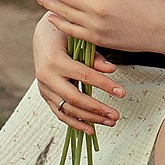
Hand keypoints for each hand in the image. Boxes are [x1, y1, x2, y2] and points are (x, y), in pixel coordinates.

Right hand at [33, 13, 122, 135]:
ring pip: (67, 109)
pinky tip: (91, 130)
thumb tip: (111, 70)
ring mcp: (43, 88)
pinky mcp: (45, 95)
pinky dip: (75, 123)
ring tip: (110, 122)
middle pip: (74, 98)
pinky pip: (60, 113)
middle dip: (97, 109)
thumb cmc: (65, 34)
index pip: (84, 76)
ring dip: (90, 119)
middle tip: (116, 115)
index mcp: (54, 60)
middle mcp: (45, 76)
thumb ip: (94, 56)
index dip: (104, 85)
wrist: (43, 35)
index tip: (121, 92)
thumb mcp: (79, 39)